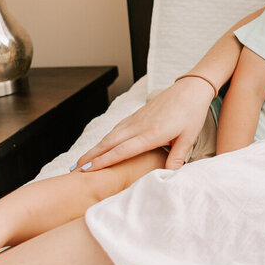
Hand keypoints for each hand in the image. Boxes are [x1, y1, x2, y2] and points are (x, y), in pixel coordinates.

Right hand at [74, 76, 213, 171]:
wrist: (191, 88)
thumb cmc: (192, 112)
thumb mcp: (189, 137)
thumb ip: (177, 157)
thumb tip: (169, 175)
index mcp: (152, 133)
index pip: (122, 150)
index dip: (104, 161)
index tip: (87, 170)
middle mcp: (139, 125)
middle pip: (109, 143)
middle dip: (90, 156)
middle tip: (73, 170)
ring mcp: (136, 118)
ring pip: (110, 135)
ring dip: (94, 148)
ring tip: (80, 161)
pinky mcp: (136, 114)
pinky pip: (116, 128)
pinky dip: (104, 138)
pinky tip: (99, 146)